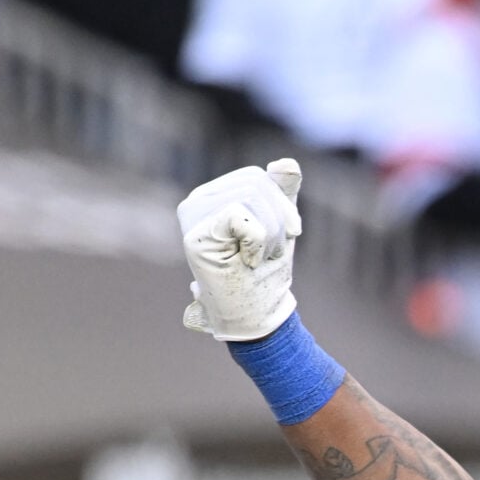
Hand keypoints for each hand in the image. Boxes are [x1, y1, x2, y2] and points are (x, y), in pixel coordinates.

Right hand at [179, 158, 303, 340]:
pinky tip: (249, 261)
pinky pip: (240, 215)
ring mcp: (192, 217)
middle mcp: (197, 201)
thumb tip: (287, 163)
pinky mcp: (194, 236)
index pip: (257, 178)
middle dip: (278, 219)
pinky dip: (258, 241)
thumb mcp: (281, 224)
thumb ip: (282, 191)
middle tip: (271, 251)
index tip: (286, 235)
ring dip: (271, 234)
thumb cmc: (267, 272)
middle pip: (255, 183)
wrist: (259, 316)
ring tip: (259, 257)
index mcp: (215, 194)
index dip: (281, 204)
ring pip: (250, 197)